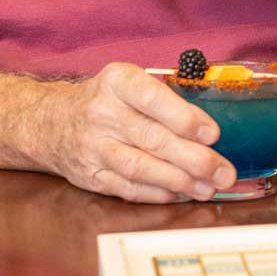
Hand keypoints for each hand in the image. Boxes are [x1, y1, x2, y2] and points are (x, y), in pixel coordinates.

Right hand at [43, 63, 234, 202]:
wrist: (51, 123)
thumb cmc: (106, 101)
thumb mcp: (129, 82)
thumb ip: (165, 97)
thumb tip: (211, 127)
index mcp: (117, 81)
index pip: (153, 98)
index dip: (184, 118)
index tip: (212, 134)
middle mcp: (102, 113)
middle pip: (153, 139)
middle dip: (195, 159)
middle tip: (224, 172)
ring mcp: (94, 147)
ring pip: (142, 168)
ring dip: (181, 181)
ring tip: (209, 187)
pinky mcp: (90, 176)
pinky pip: (129, 188)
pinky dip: (159, 194)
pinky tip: (182, 193)